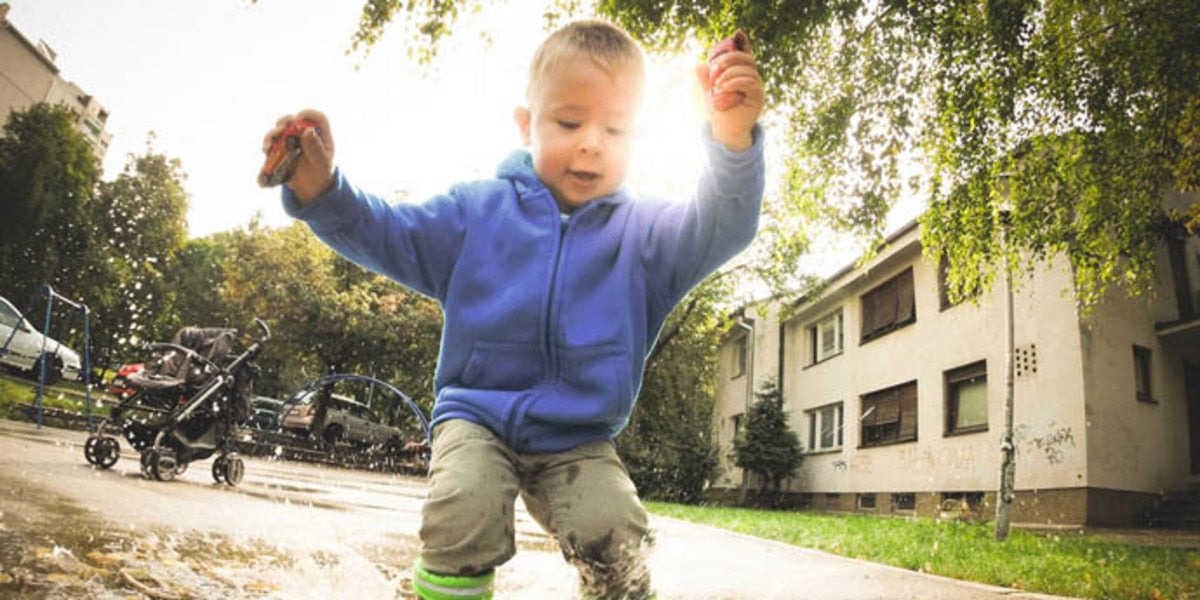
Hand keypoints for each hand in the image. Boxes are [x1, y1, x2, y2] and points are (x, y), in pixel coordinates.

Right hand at [262, 109, 334, 201]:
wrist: (311, 186)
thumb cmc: (321, 171)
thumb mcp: (322, 162)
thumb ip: (316, 148)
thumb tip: (307, 131)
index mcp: (320, 134)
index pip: (318, 118)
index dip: (309, 114)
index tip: (300, 117)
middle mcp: (303, 133)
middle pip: (292, 120)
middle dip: (285, 121)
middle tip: (282, 127)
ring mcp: (290, 140)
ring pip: (278, 130)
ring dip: (273, 133)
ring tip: (271, 141)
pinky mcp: (280, 149)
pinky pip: (271, 144)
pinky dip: (267, 145)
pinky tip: (267, 150)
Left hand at [694, 32, 763, 151]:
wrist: (725, 130)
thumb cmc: (719, 111)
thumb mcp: (709, 92)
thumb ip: (705, 79)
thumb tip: (698, 66)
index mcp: (742, 73)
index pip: (744, 54)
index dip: (743, 42)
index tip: (737, 33)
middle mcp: (752, 78)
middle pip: (747, 59)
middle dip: (730, 59)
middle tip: (715, 68)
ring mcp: (757, 87)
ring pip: (747, 71)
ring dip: (729, 74)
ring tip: (716, 85)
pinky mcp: (758, 97)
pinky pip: (749, 83)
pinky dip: (735, 82)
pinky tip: (723, 87)